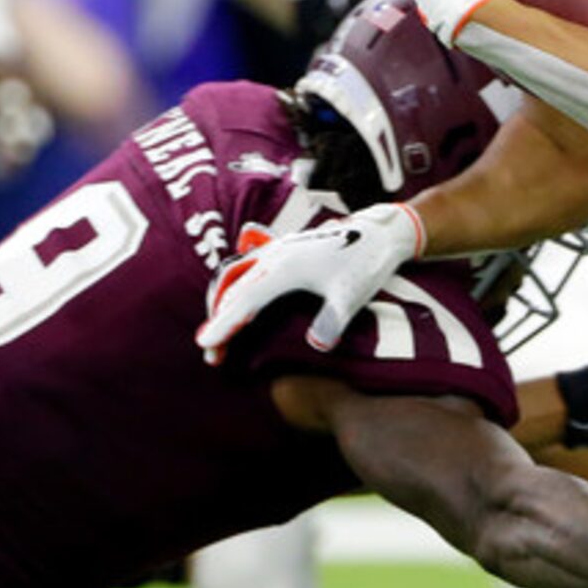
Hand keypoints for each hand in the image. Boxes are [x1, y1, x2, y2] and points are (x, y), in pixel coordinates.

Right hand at [196, 205, 424, 363]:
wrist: (381, 233)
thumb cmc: (366, 262)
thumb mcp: (352, 295)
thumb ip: (333, 320)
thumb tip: (317, 345)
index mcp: (285, 267)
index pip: (245, 301)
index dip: (223, 325)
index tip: (206, 346)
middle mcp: (274, 256)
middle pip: (232, 290)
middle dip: (217, 321)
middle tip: (213, 355)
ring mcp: (276, 250)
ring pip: (235, 276)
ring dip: (222, 303)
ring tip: (218, 333)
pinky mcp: (282, 249)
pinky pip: (246, 266)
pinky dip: (235, 286)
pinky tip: (233, 298)